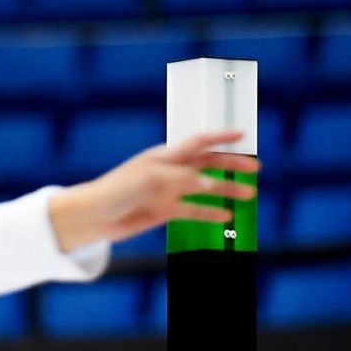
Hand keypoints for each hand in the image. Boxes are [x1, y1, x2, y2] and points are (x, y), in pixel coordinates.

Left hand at [49, 131, 258, 252]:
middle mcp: (170, 170)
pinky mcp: (164, 211)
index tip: (242, 134)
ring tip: (249, 195)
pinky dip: (210, 213)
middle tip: (256, 168)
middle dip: (232, 164)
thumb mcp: (153, 180)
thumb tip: (213, 185)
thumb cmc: (119, 189)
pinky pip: (193, 211)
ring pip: (205, 189)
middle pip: (208, 164)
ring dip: (226, 190)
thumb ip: (184, 180)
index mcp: (165, 155)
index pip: (199, 141)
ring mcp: (169, 191)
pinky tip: (227, 216)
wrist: (95, 216)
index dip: (221, 137)